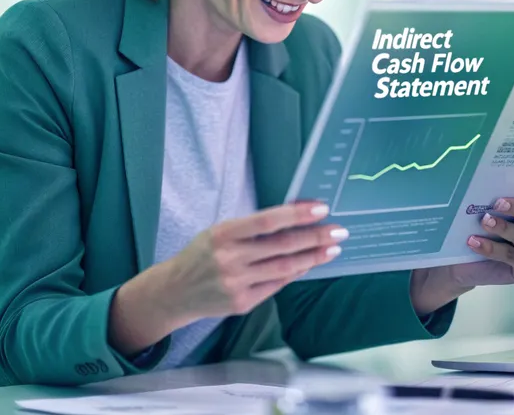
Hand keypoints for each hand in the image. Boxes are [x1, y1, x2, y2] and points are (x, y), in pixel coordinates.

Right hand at [108, 201, 345, 355]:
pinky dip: (295, 273)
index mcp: (224, 233)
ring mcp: (236, 283)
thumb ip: (253, 228)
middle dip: (315, 237)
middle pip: (282, 246)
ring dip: (313, 257)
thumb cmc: (203, 253)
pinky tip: (310, 264)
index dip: (297, 215)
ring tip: (332, 248)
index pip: (268, 221)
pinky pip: (276, 285)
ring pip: (284, 268)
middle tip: (339, 231)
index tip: (322, 209)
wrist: (175, 291)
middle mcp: (230, 259)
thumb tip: (297, 217)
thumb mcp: (220, 231)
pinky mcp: (242, 303)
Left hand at [410, 185, 513, 314]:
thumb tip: (495, 182)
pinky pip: (512, 257)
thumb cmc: (487, 230)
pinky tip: (474, 241)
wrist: (469, 262)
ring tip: (483, 221)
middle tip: (497, 203)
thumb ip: (504, 200)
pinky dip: (491, 248)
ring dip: (502, 227)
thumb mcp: (497, 212)